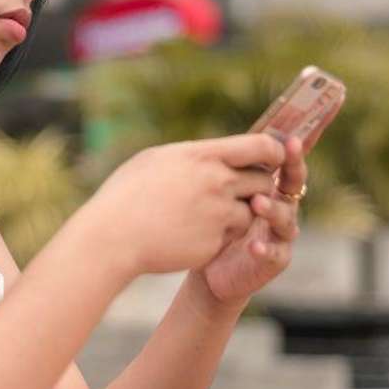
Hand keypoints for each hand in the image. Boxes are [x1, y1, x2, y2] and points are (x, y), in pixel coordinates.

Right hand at [88, 133, 286, 277]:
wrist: (113, 237)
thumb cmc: (125, 196)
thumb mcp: (155, 160)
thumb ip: (190, 156)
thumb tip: (209, 154)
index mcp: (202, 155)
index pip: (260, 146)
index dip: (274, 151)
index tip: (275, 156)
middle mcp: (217, 181)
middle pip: (264, 180)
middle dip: (258, 186)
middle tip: (242, 191)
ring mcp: (219, 213)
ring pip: (253, 211)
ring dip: (240, 213)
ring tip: (209, 215)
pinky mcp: (216, 242)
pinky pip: (234, 236)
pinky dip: (223, 236)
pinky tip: (196, 234)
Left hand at [197, 135, 307, 309]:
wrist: (209, 267)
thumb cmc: (213, 222)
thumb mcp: (218, 190)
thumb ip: (227, 167)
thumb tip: (220, 138)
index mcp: (270, 184)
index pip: (286, 159)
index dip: (295, 144)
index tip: (297, 128)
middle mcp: (282, 205)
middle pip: (294, 182)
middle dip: (293, 165)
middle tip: (288, 151)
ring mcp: (281, 233)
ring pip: (285, 217)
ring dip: (273, 208)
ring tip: (258, 202)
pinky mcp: (275, 259)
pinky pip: (275, 252)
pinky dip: (265, 247)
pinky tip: (253, 245)